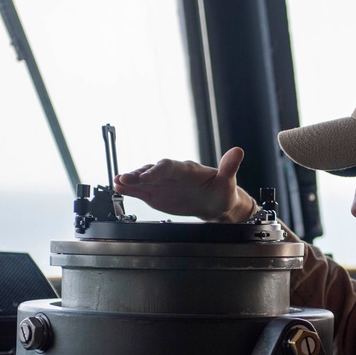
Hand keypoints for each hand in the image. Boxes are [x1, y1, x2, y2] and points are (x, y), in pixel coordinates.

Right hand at [113, 147, 255, 222]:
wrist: (215, 202)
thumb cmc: (222, 190)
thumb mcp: (227, 181)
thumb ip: (229, 167)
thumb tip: (238, 151)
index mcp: (187, 170)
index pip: (170, 167)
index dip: (158, 170)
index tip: (148, 176)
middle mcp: (172, 174)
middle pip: (152, 172)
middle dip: (138, 175)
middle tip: (123, 179)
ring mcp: (162, 183)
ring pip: (144, 180)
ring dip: (130, 181)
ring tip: (117, 182)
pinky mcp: (157, 193)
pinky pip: (142, 190)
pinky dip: (130, 189)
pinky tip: (118, 187)